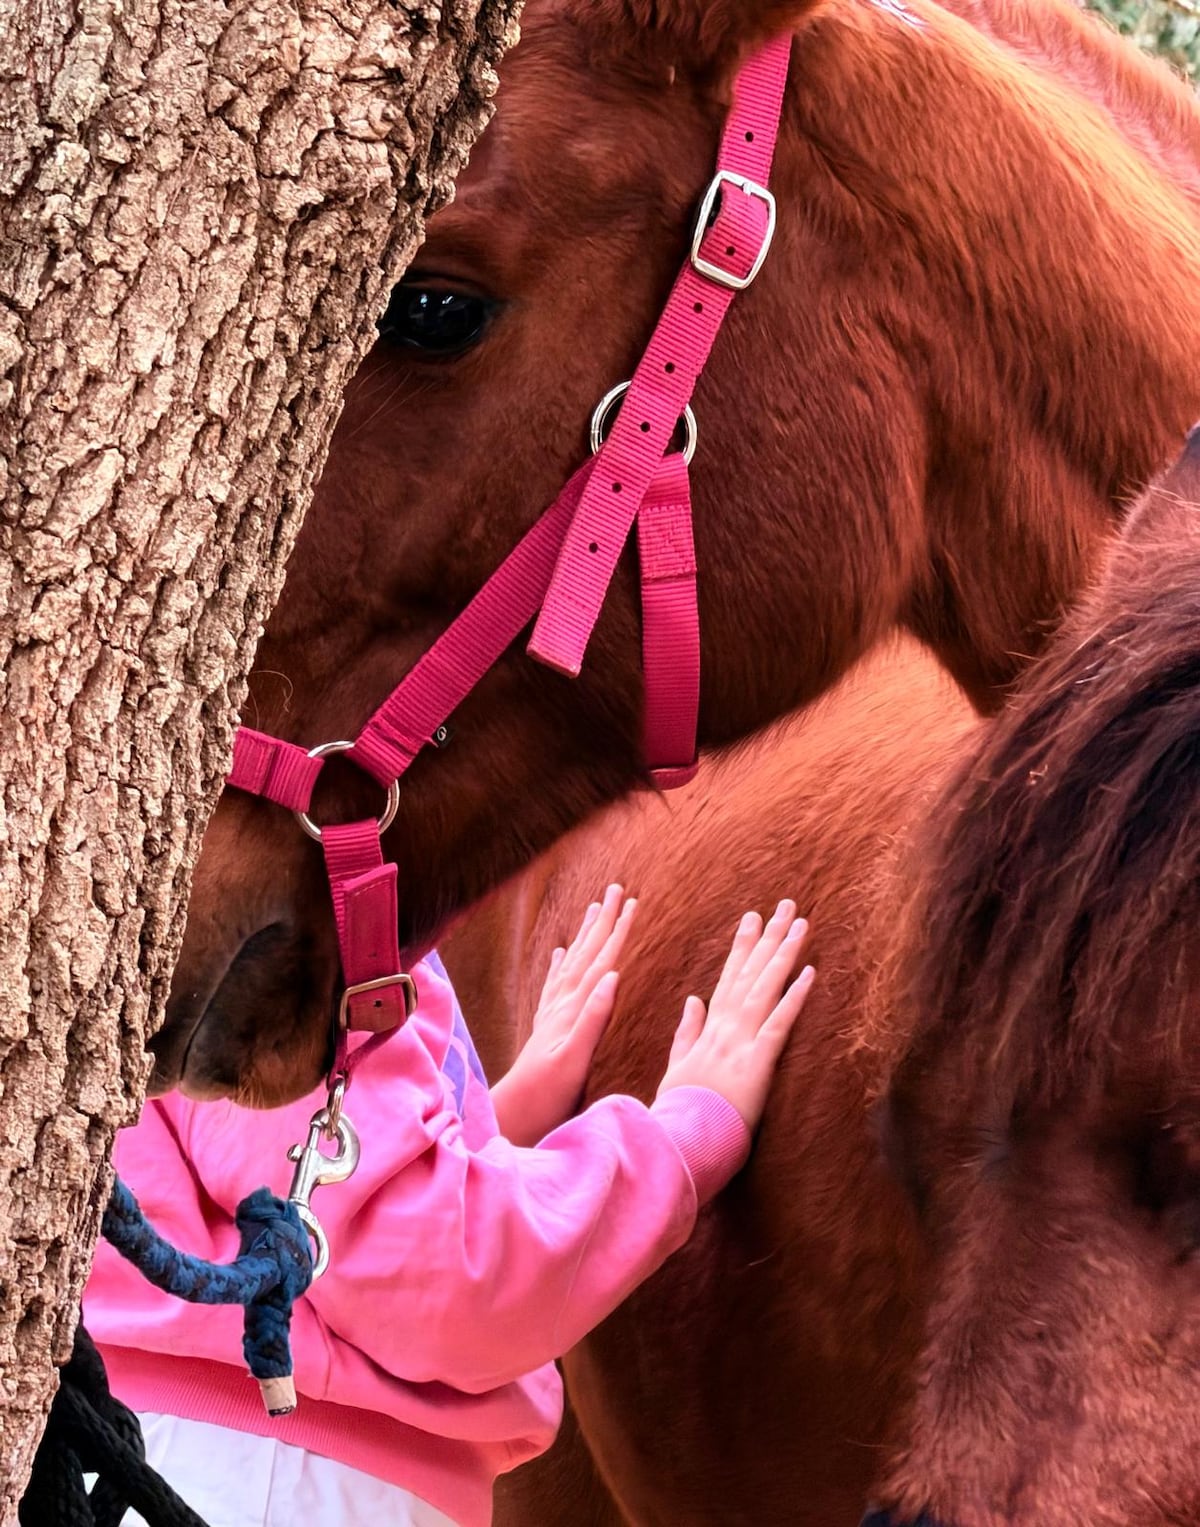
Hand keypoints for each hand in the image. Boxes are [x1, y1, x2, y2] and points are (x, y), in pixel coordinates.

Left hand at [491, 884, 636, 1146]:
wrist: (514, 1112)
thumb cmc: (548, 1093)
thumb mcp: (575, 1059)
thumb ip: (593, 1018)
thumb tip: (613, 975)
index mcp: (574, 1009)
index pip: (601, 961)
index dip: (617, 931)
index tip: (631, 901)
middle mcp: (562, 1004)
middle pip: (587, 952)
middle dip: (603, 920)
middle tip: (615, 888)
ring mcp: (552, 1012)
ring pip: (573, 962)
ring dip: (585, 935)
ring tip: (593, 909)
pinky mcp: (547, 1024)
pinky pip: (556, 984)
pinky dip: (561, 964)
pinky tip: (562, 952)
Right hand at [656, 900, 813, 1130]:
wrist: (679, 1141)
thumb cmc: (680, 1110)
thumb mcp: (677, 1065)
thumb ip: (686, 1031)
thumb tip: (693, 999)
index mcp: (709, 1030)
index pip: (729, 979)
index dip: (743, 947)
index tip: (752, 919)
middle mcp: (726, 1028)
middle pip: (751, 974)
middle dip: (768, 937)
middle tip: (785, 906)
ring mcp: (741, 1043)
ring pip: (765, 989)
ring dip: (784, 954)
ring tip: (800, 925)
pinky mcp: (757, 1063)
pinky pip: (779, 1025)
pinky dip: (793, 998)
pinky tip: (809, 974)